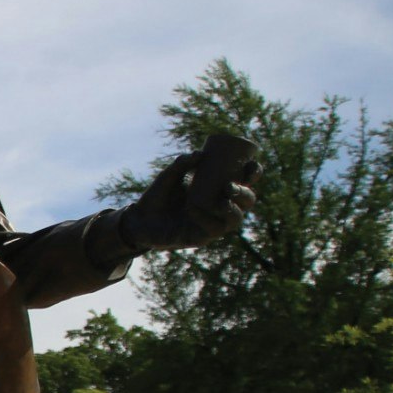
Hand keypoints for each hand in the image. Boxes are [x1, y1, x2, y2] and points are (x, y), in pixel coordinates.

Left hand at [120, 133, 259, 251]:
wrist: (139, 218)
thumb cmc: (158, 196)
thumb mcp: (169, 176)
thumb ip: (182, 163)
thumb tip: (200, 154)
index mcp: (219, 190)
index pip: (245, 181)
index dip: (253, 173)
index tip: (250, 165)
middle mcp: (221, 208)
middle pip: (247, 202)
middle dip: (244, 194)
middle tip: (229, 187)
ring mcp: (212, 224)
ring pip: (235, 220)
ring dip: (231, 209)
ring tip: (221, 200)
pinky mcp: (201, 238)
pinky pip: (212, 231)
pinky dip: (206, 219)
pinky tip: (194, 210)